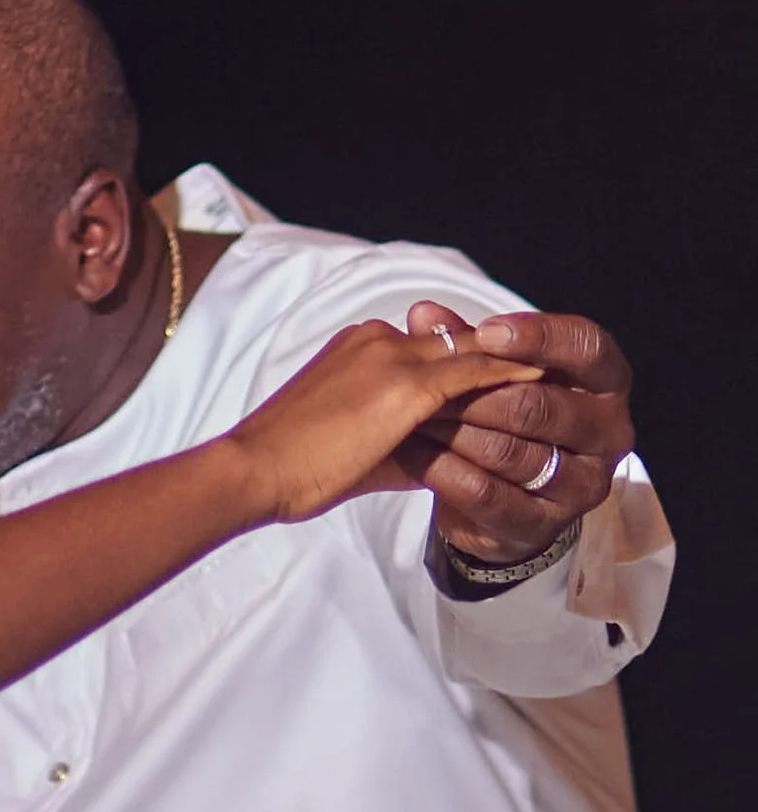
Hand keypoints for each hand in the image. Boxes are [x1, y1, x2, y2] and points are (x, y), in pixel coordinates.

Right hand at [229, 323, 544, 526]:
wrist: (256, 469)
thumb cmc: (293, 470)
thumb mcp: (356, 451)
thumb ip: (402, 444)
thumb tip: (437, 459)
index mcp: (359, 349)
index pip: (431, 348)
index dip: (472, 359)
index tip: (508, 373)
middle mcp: (378, 341)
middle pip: (457, 342)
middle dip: (502, 353)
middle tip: (548, 367)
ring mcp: (392, 358)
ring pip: (470, 351)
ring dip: (513, 361)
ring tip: (556, 375)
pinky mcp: (405, 385)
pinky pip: (472, 372)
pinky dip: (508, 373)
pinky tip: (540, 382)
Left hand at [403, 305, 632, 564]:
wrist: (505, 502)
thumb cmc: (508, 418)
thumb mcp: (495, 375)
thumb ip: (467, 344)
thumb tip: (423, 315)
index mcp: (606, 384)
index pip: (587, 348)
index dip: (538, 337)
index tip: (487, 332)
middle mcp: (608, 433)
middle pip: (538, 405)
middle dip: (475, 393)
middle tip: (426, 382)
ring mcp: (581, 484)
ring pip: (509, 451)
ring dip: (453, 431)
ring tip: (413, 415)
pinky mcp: (543, 524)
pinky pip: (485, 492)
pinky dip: (441, 469)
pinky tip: (412, 450)